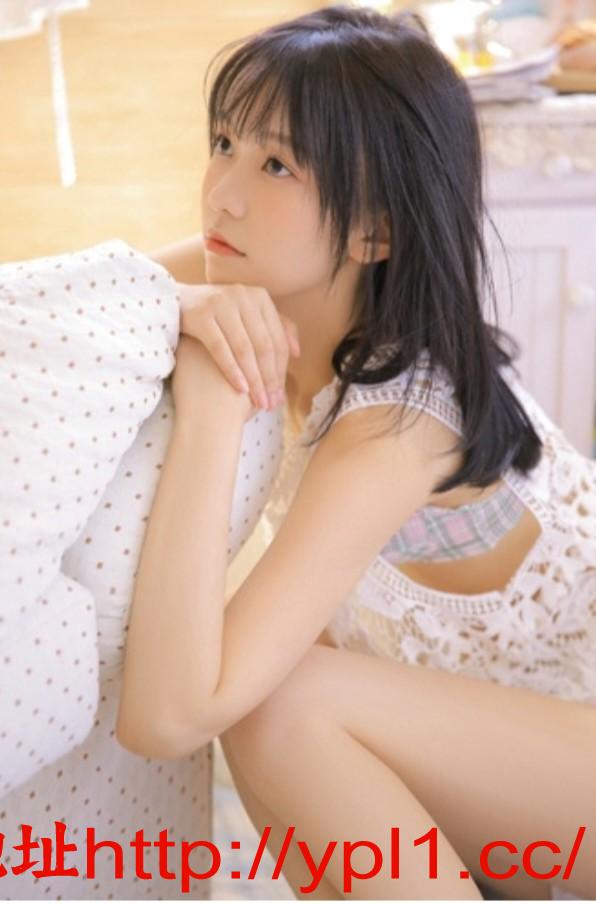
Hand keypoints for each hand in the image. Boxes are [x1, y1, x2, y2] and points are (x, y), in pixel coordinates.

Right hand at [177, 282, 300, 411]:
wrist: (174, 303)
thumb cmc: (216, 316)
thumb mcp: (246, 316)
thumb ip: (274, 329)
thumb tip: (297, 353)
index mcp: (260, 297)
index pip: (277, 340)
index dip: (281, 370)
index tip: (281, 397)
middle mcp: (243, 296)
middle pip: (264, 346)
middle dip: (269, 379)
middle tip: (272, 405)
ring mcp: (222, 303)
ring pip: (245, 349)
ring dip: (254, 379)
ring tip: (259, 402)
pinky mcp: (201, 315)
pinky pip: (221, 348)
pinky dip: (232, 371)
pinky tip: (240, 390)